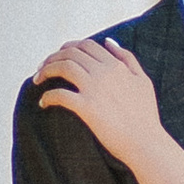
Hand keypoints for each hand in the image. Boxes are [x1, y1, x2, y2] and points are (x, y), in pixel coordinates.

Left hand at [35, 34, 164, 166]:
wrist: (145, 141)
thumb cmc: (145, 115)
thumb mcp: (142, 80)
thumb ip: (127, 58)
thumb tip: (108, 41)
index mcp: (115, 65)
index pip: (86, 45)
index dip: (69, 47)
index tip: (59, 56)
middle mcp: (103, 72)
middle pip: (71, 53)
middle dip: (52, 57)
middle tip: (42, 68)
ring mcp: (94, 89)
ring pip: (63, 67)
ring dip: (46, 71)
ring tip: (37, 80)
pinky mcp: (86, 108)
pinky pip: (60, 95)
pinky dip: (47, 96)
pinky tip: (43, 103)